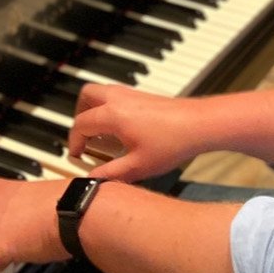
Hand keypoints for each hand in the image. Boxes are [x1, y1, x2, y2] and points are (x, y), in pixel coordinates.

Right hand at [67, 84, 205, 181]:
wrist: (199, 124)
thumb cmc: (172, 142)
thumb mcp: (138, 166)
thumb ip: (110, 174)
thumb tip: (91, 181)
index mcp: (112, 114)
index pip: (81, 124)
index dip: (74, 142)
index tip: (77, 155)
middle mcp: (118, 98)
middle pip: (85, 96)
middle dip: (79, 115)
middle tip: (83, 136)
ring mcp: (131, 94)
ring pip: (101, 91)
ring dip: (94, 108)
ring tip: (99, 132)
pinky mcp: (142, 95)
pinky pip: (115, 94)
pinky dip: (108, 106)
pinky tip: (120, 128)